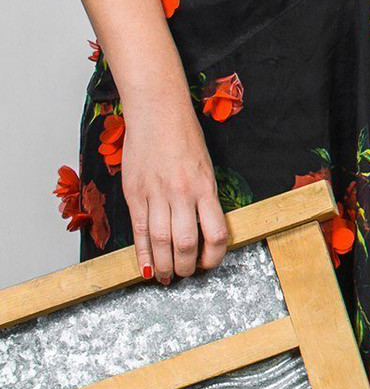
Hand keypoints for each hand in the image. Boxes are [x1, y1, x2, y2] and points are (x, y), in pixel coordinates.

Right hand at [120, 98, 227, 284]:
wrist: (157, 113)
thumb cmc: (184, 137)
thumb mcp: (206, 167)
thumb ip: (204, 196)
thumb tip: (203, 227)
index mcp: (206, 187)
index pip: (216, 233)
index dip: (214, 256)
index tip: (210, 264)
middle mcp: (182, 193)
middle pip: (186, 243)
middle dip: (186, 266)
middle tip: (186, 274)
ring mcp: (156, 194)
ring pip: (161, 241)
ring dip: (164, 265)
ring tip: (167, 276)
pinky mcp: (134, 193)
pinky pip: (138, 230)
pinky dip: (142, 253)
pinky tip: (146, 267)